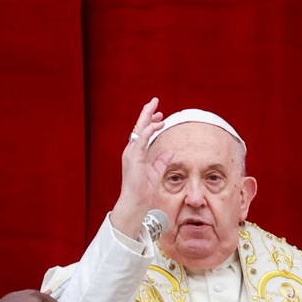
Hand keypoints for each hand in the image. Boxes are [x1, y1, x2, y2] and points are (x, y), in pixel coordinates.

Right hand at [112, 97, 171, 237]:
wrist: (137, 201)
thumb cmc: (144, 190)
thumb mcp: (156, 172)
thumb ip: (162, 161)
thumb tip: (169, 152)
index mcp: (136, 153)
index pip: (142, 133)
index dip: (150, 123)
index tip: (161, 116)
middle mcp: (132, 151)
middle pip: (139, 127)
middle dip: (147, 113)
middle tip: (154, 101)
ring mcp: (131, 153)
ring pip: (139, 129)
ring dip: (147, 117)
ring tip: (155, 107)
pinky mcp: (134, 157)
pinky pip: (141, 139)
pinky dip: (148, 130)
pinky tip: (157, 123)